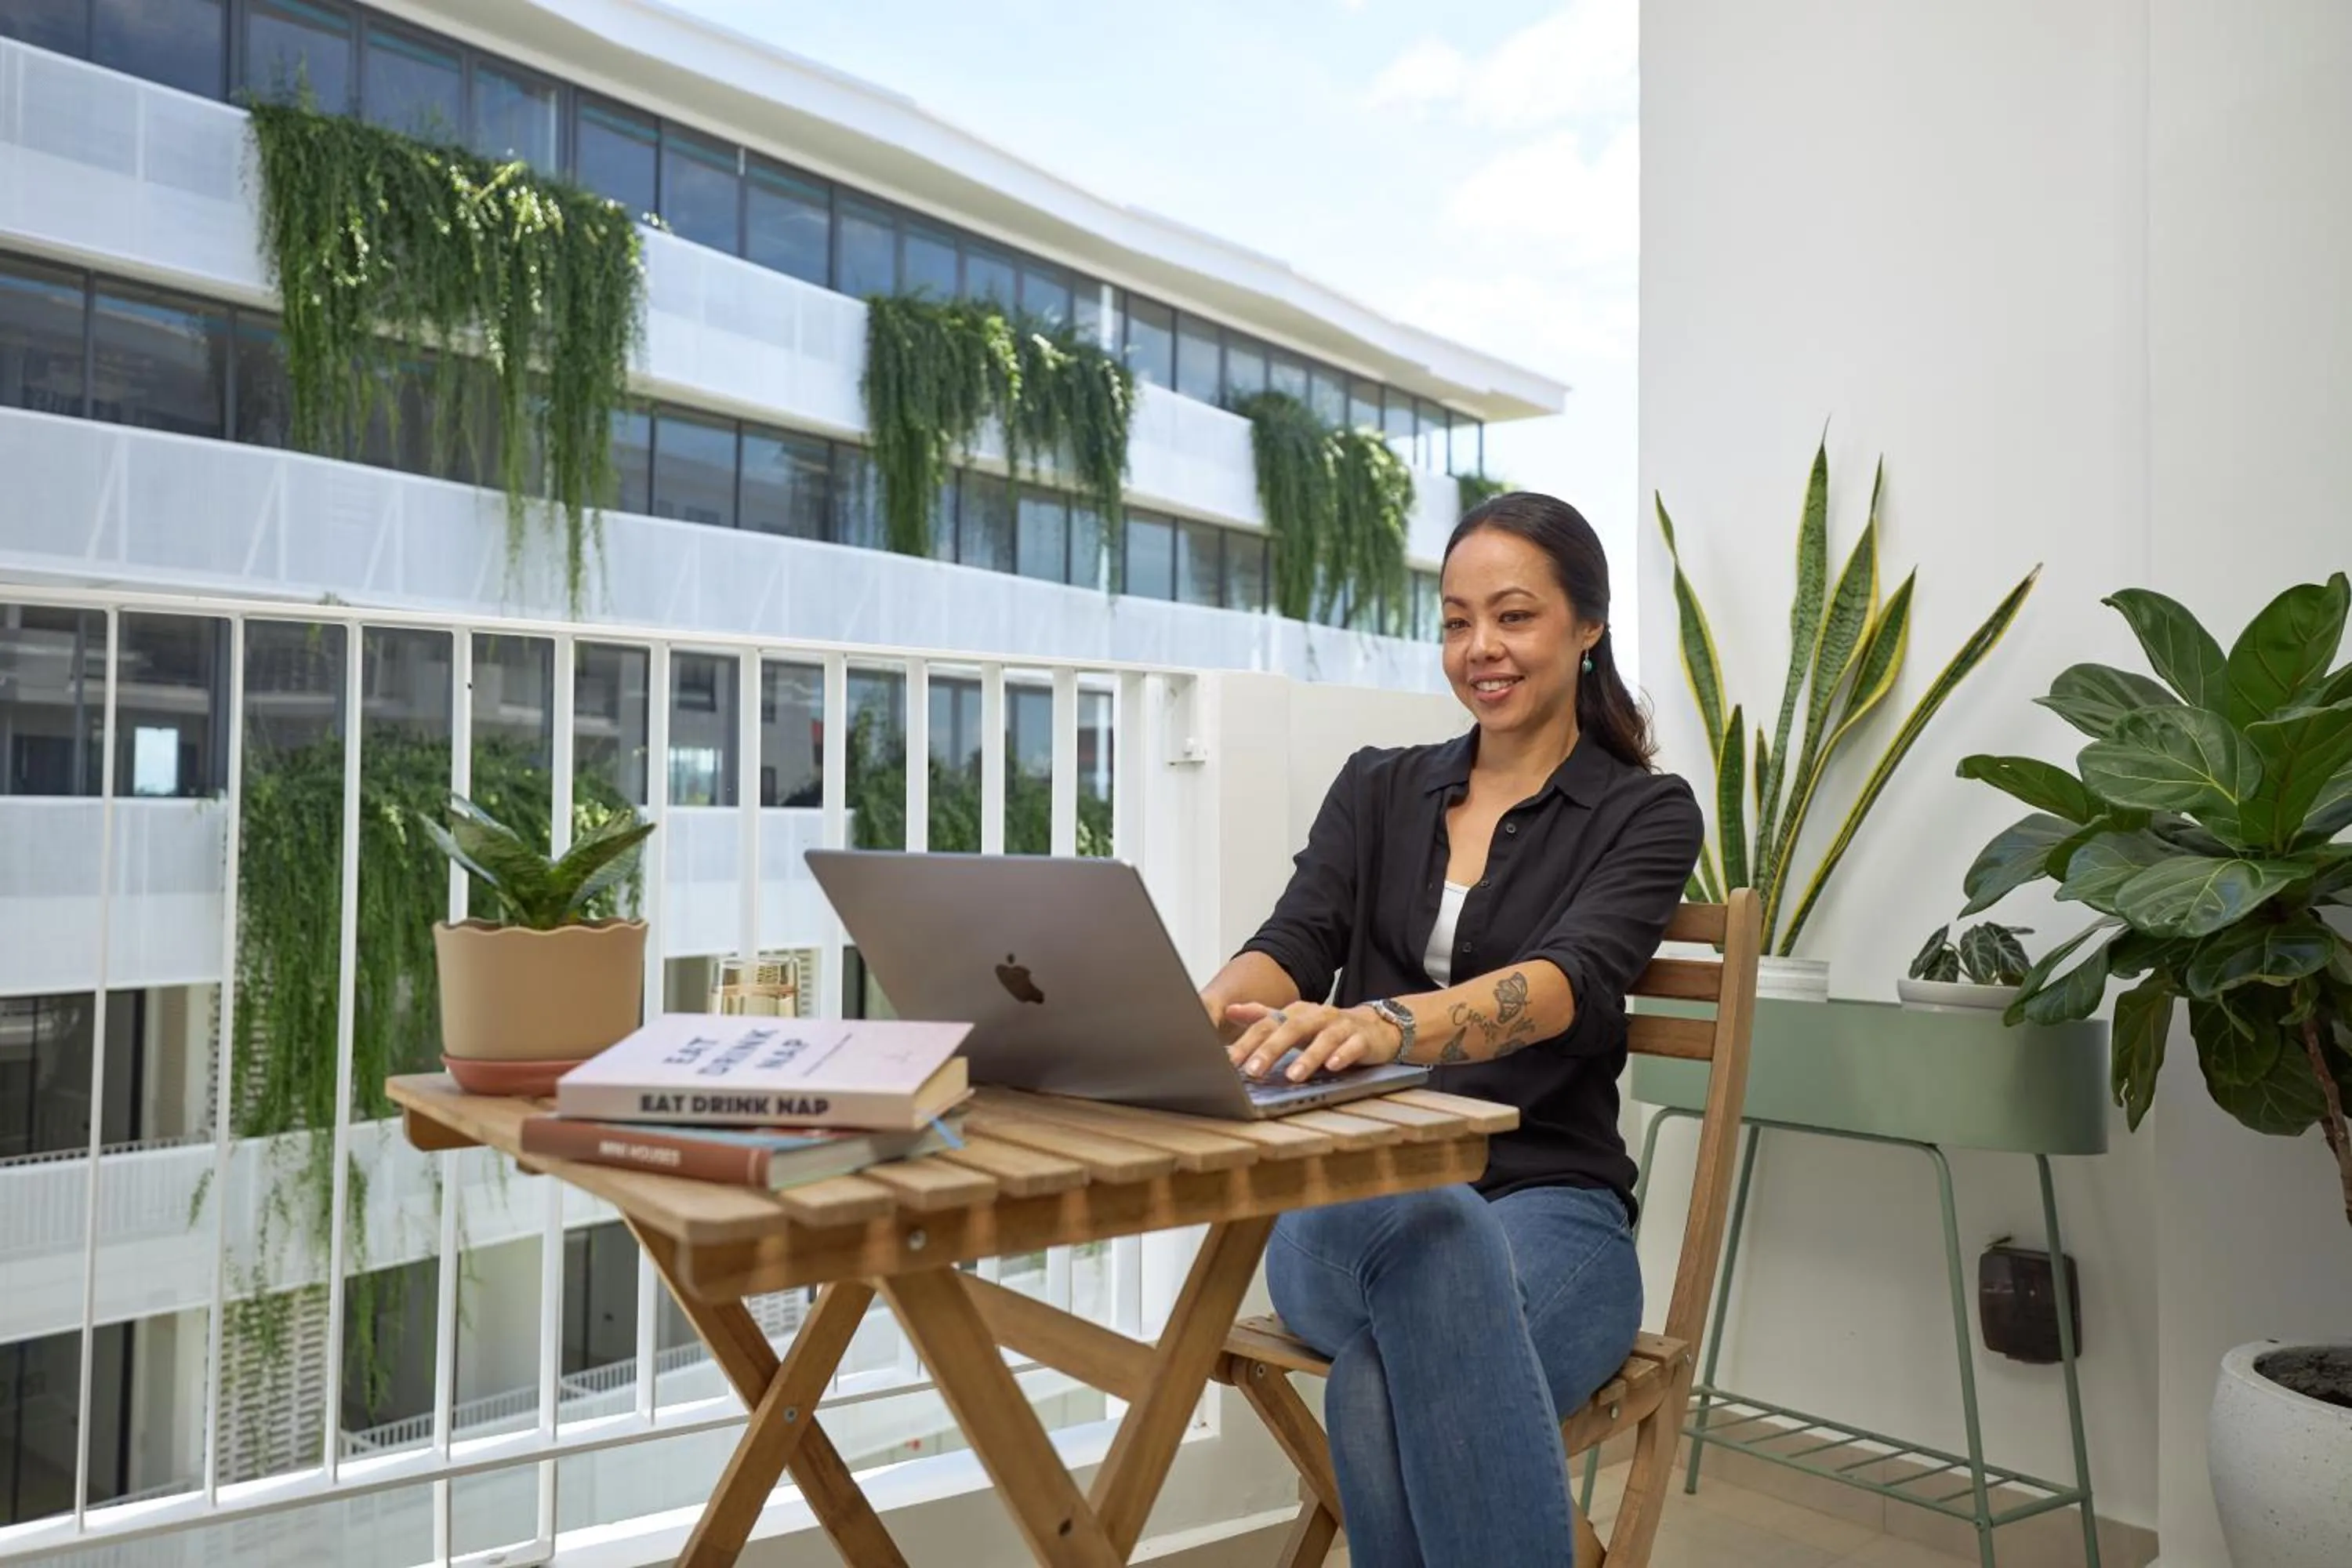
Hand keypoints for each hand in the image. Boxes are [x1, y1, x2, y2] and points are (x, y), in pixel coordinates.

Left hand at [1225, 1001, 1404, 1081]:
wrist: (1374, 1027)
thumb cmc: (1327, 1029)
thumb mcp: (1294, 1022)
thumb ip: (1264, 1016)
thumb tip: (1230, 1010)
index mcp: (1297, 1012)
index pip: (1268, 1024)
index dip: (1248, 1042)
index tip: (1230, 1061)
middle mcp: (1317, 1016)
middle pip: (1292, 1028)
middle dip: (1271, 1049)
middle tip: (1253, 1070)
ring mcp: (1341, 1026)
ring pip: (1323, 1039)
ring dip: (1308, 1057)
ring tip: (1292, 1075)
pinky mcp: (1363, 1039)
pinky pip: (1353, 1046)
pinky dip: (1343, 1055)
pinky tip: (1333, 1066)